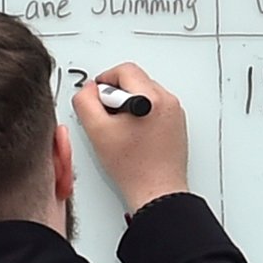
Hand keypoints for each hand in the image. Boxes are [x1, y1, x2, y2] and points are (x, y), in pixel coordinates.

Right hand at [73, 62, 193, 211]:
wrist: (157, 192)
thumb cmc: (133, 168)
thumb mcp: (97, 131)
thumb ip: (85, 102)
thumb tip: (88, 89)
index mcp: (151, 98)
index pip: (124, 70)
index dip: (104, 79)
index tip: (96, 95)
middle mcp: (167, 101)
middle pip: (135, 79)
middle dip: (116, 94)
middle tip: (108, 118)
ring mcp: (174, 113)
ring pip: (144, 94)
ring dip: (128, 104)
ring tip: (122, 130)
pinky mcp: (176, 124)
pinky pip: (154, 108)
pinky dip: (141, 115)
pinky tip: (133, 136)